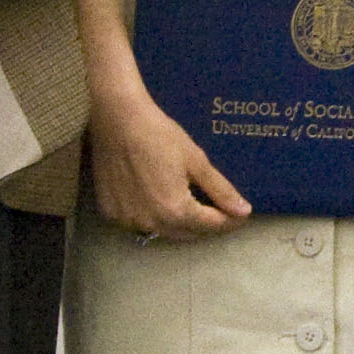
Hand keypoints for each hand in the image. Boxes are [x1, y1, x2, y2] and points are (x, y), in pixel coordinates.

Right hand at [85, 81, 253, 240]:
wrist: (117, 120)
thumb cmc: (160, 135)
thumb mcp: (196, 161)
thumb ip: (220, 190)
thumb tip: (243, 212)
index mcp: (176, 211)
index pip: (211, 226)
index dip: (230, 221)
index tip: (240, 215)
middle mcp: (151, 223)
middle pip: (188, 233)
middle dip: (205, 225)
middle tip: (217, 210)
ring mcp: (128, 221)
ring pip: (162, 231)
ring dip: (178, 223)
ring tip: (187, 204)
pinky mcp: (110, 214)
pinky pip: (138, 222)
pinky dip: (152, 216)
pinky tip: (156, 200)